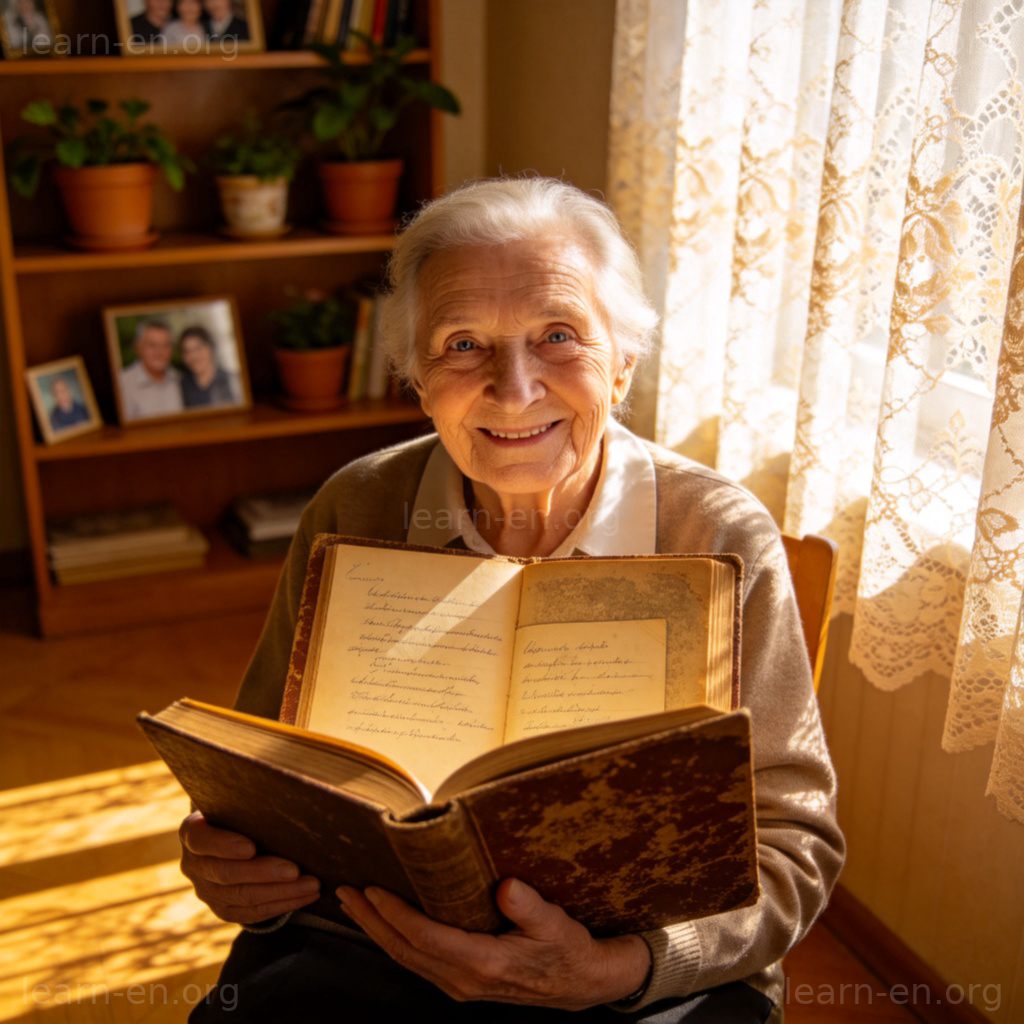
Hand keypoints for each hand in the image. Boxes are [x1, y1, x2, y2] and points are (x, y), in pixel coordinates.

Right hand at [179, 811, 320, 923]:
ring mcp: (206, 891)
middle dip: (264, 873)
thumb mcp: (239, 804)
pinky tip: (306, 896)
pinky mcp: (223, 909)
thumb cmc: (242, 812)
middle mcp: (193, 865)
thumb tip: (289, 795)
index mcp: (192, 832)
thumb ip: (251, 804)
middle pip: (226, 873)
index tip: (251, 847)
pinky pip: (253, 912)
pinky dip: (283, 904)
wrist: (231, 838)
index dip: (225, 845)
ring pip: (243, 896)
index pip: (202, 840)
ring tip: (311, 885)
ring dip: (281, 892)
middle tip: (295, 870)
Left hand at [336, 878, 650, 1009]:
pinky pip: (417, 961)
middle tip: (344, 892)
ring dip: (376, 931)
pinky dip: (394, 940)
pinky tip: (384, 924)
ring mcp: (460, 984)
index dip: (395, 914)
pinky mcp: (461, 981)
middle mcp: (464, 979)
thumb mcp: (556, 924)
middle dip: (370, 921)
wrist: (581, 982)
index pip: (425, 938)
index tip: (373, 891)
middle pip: (404, 950)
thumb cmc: (569, 949)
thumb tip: (506, 886)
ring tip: (354, 905)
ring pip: (406, 958)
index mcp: (484, 963)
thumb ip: (530, 906)